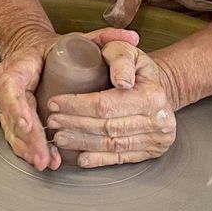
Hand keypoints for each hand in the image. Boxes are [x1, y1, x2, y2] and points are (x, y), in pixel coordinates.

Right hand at [0, 27, 140, 171]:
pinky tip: (42, 160)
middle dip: (29, 137)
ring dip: (28, 148)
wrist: (27, 48)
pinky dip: (27, 149)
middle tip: (44, 156)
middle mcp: (5, 82)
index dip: (19, 107)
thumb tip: (133, 36)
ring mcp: (3, 100)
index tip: (32, 123)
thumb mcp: (76, 38)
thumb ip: (104, 38)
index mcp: (20, 63)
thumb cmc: (52, 48)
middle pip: (12, 114)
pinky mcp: (7, 113)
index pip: (12, 85)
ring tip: (46, 162)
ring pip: (11, 128)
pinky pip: (14, 135)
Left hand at [44, 42, 177, 168]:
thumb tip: (122, 82)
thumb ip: (121, 59)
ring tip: (60, 138)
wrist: (159, 86)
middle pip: (107, 127)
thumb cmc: (136, 67)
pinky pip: (122, 158)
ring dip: (82, 143)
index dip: (77, 106)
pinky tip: (82, 157)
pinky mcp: (153, 152)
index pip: (106, 104)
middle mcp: (158, 120)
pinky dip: (99, 159)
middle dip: (75, 125)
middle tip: (52, 122)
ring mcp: (157, 139)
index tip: (54, 103)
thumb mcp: (127, 50)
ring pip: (112, 144)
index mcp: (151, 95)